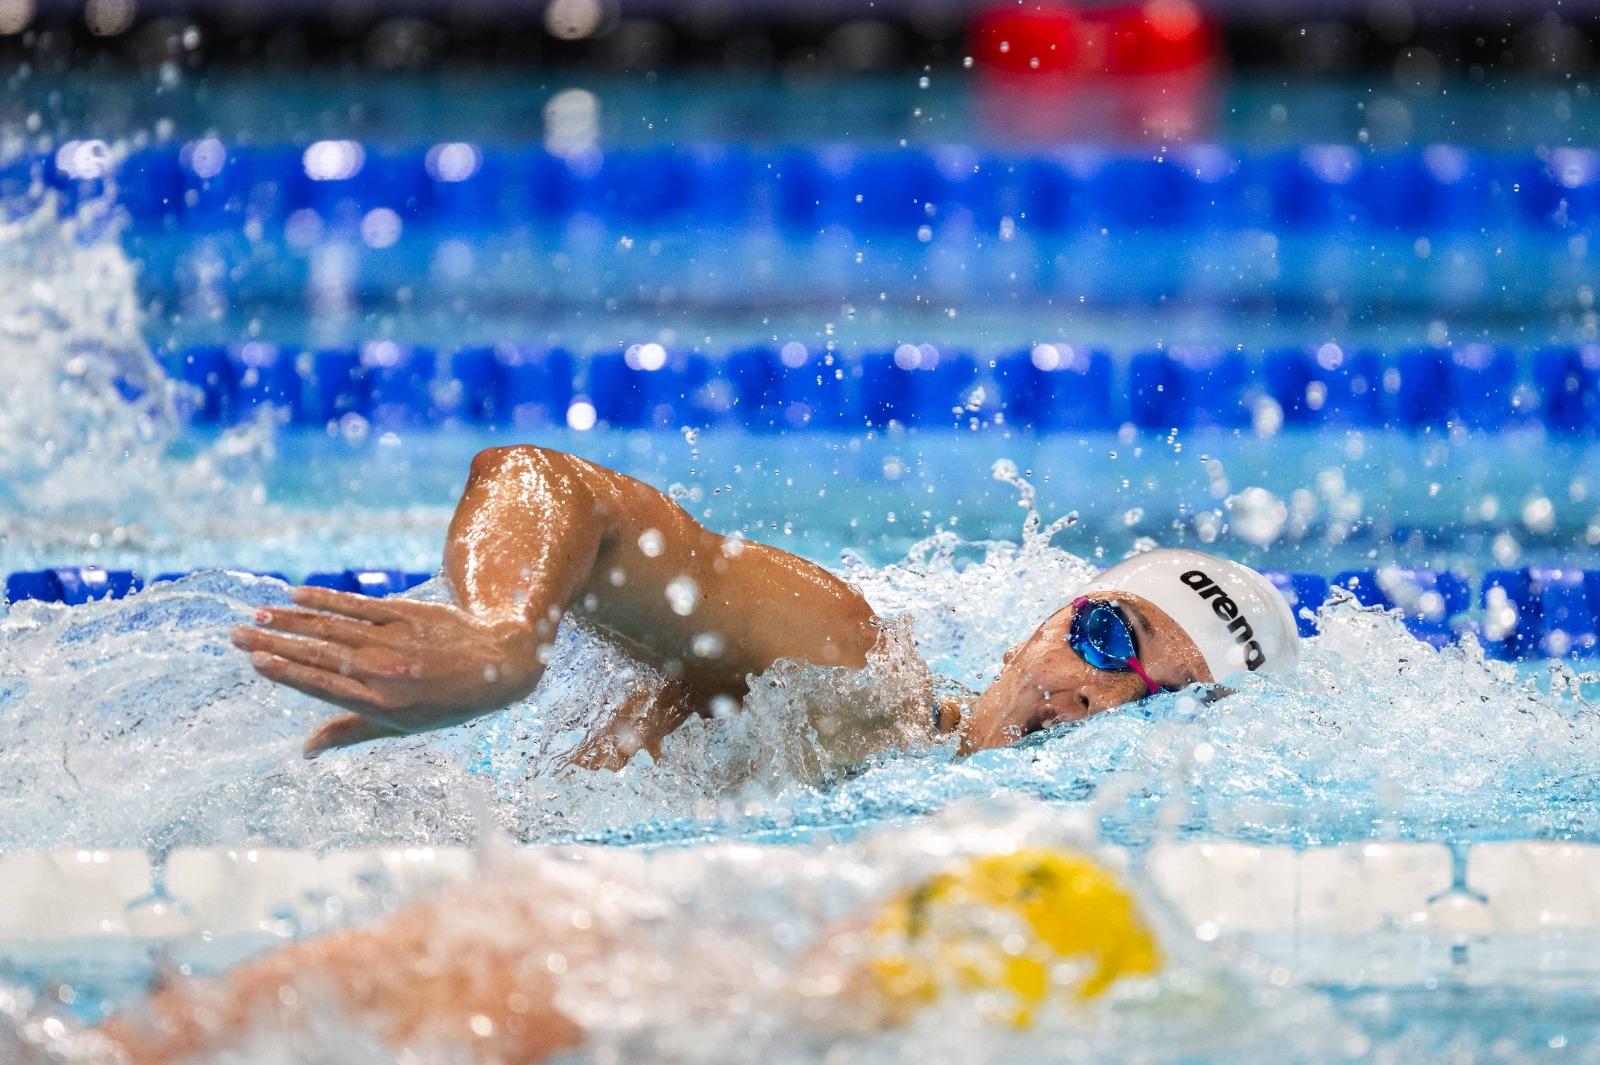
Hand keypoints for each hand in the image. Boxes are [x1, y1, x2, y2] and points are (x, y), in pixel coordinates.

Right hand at [231, 587, 542, 757]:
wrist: (498, 665)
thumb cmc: (446, 703)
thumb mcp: (402, 727)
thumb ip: (349, 733)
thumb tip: (304, 750)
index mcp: (379, 704)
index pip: (322, 685)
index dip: (286, 672)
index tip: (255, 660)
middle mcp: (383, 671)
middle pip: (318, 654)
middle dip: (274, 642)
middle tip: (236, 633)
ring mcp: (394, 640)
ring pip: (332, 627)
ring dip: (292, 618)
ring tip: (259, 614)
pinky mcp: (406, 614)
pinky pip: (359, 605)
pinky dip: (327, 599)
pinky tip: (299, 593)